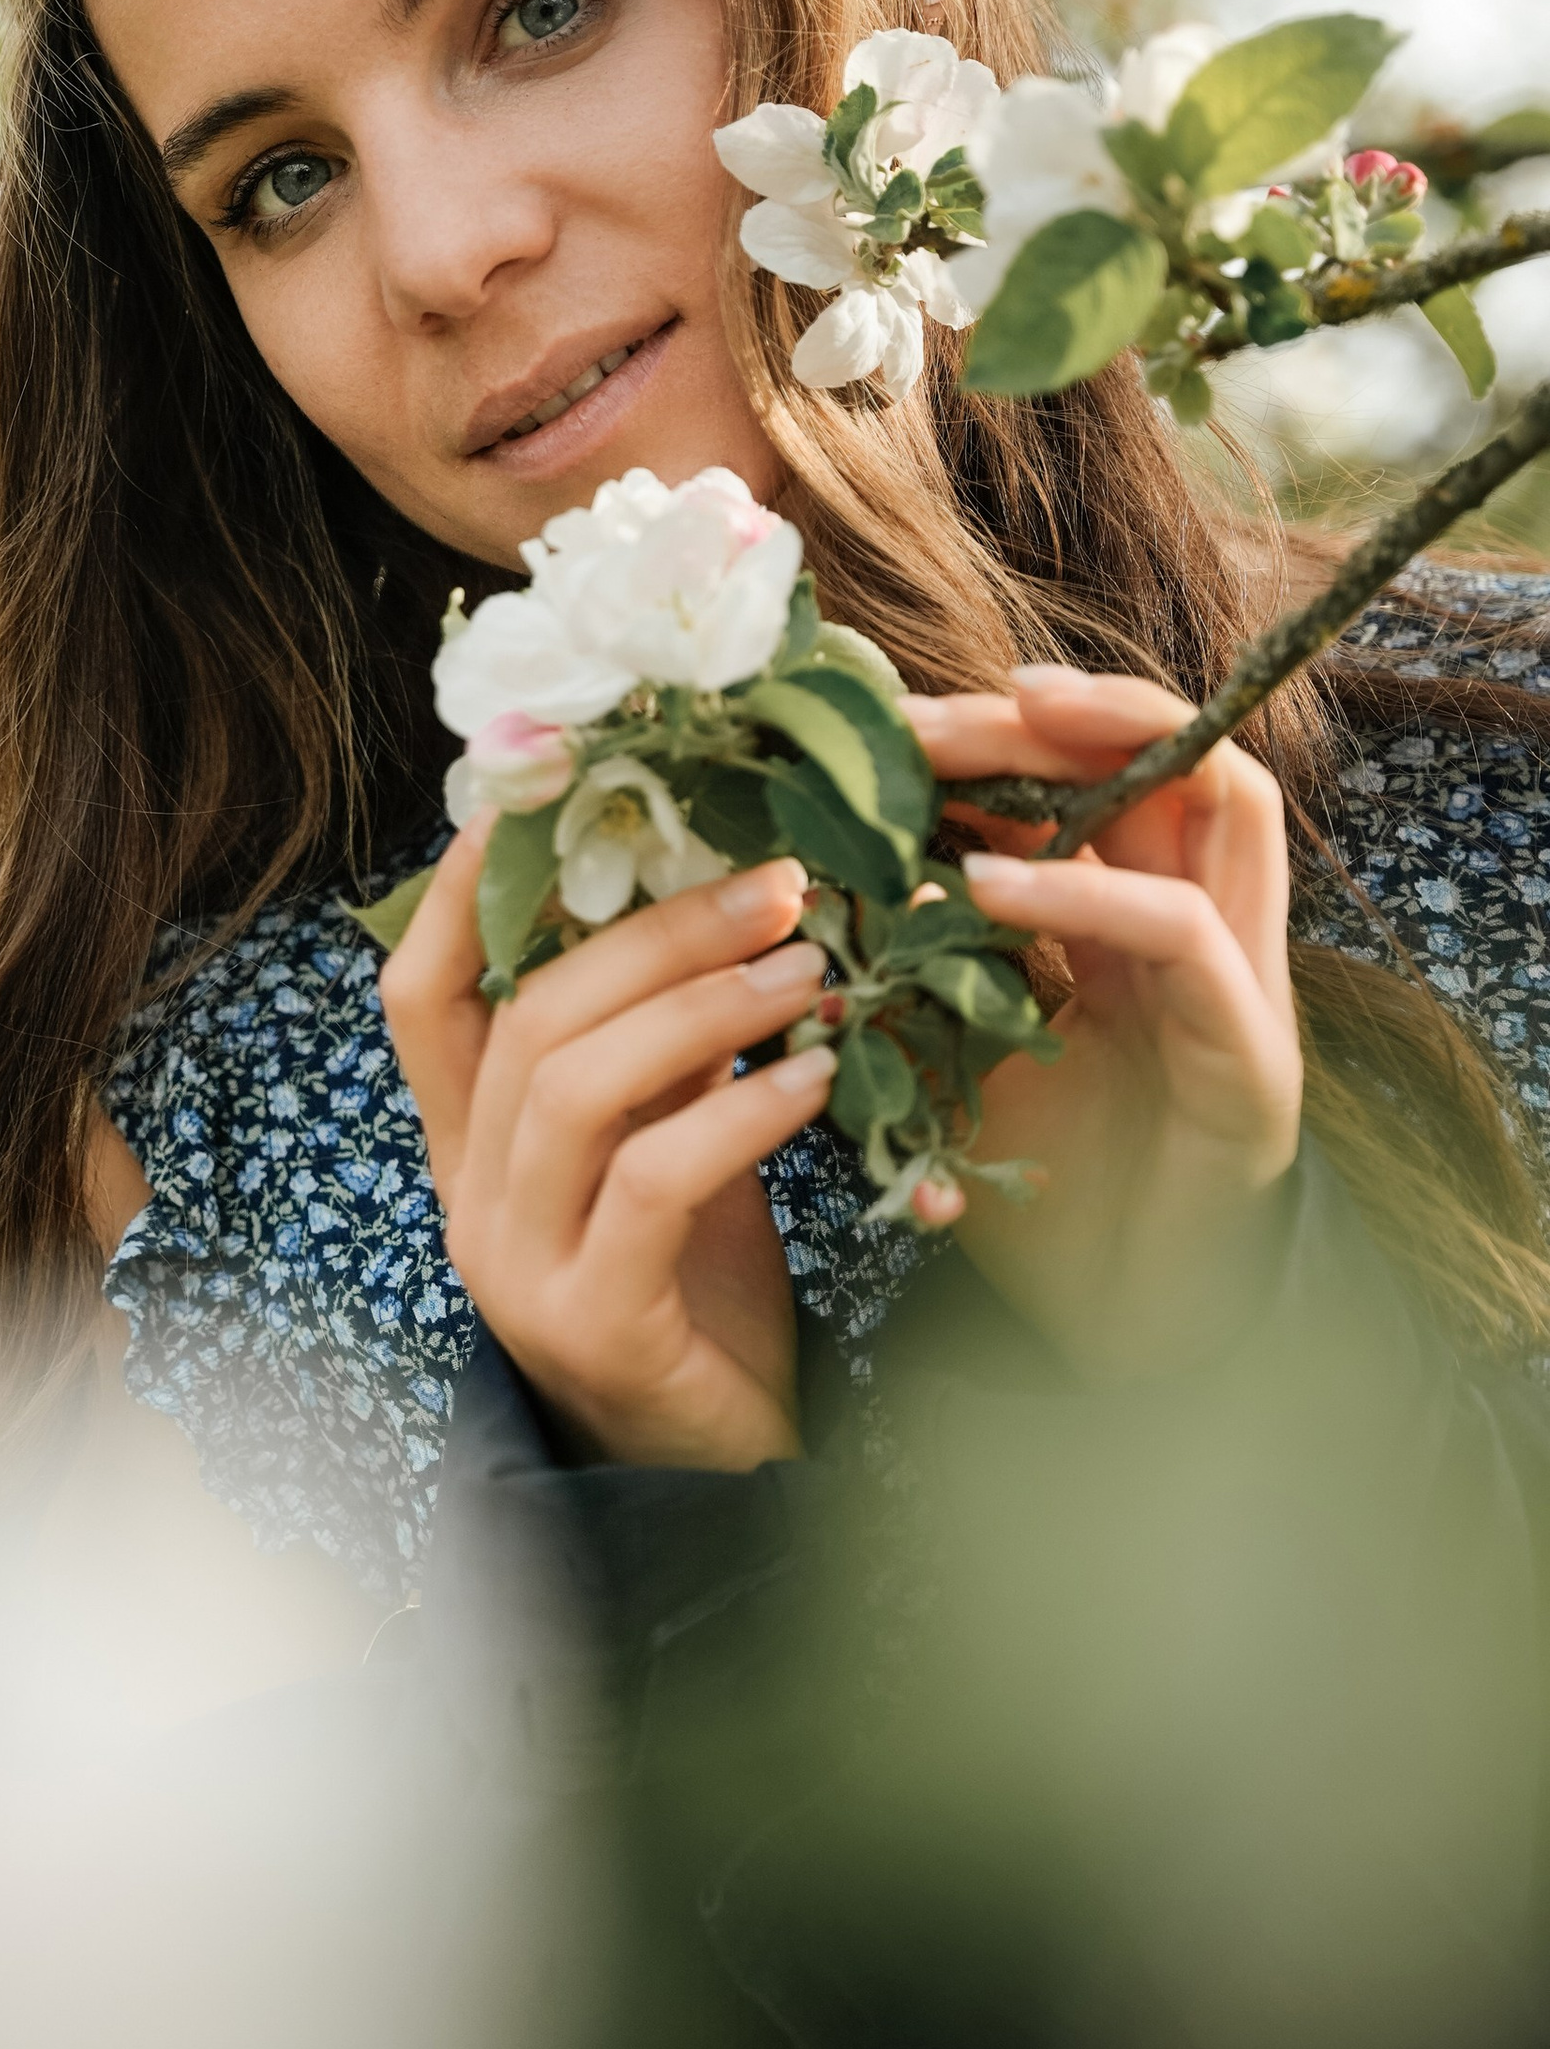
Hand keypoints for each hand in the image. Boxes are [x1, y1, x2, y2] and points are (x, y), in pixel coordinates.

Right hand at [379, 831, 839, 1470]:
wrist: (724, 1475)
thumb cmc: (700, 1296)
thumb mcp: (673, 1149)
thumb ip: (667, 1052)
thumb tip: (721, 902)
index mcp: (472, 1150)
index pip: (420, 999)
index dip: (462, 895)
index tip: (535, 798)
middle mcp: (470, 1202)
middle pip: (524, 1022)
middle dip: (651, 934)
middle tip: (774, 884)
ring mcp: (519, 1267)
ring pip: (572, 1088)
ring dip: (700, 1006)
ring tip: (807, 966)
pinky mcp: (593, 1324)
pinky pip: (650, 1183)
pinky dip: (738, 1112)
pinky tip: (818, 1076)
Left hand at [906, 666, 1303, 1376]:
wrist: (1120, 1337)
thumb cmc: (1040, 1192)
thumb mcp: (950, 1050)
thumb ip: (910, 964)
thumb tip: (797, 881)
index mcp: (1136, 922)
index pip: (1098, 776)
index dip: (999, 731)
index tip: (880, 719)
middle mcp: (1206, 930)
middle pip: (1168, 755)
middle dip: (1049, 712)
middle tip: (921, 711)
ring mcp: (1242, 984)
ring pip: (1224, 800)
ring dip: (1107, 748)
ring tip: (985, 731)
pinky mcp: (1252, 1054)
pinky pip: (1181, 934)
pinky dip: (1084, 891)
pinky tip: (982, 884)